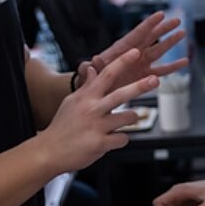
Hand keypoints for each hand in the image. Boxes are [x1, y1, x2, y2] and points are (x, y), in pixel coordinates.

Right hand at [41, 50, 159, 172]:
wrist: (49, 152)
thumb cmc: (62, 126)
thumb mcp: (71, 102)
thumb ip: (86, 86)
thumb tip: (91, 68)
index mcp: (86, 97)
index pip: (107, 74)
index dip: (122, 62)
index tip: (135, 53)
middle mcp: (92, 109)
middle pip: (121, 94)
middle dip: (141, 86)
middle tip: (155, 80)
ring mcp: (97, 127)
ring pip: (128, 117)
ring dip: (132, 118)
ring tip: (123, 120)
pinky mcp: (100, 144)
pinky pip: (123, 138)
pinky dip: (120, 139)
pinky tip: (110, 140)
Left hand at [75, 12, 187, 91]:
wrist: (93, 93)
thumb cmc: (89, 79)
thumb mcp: (87, 72)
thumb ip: (90, 67)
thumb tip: (93, 60)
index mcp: (120, 50)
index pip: (137, 34)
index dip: (148, 24)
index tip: (160, 14)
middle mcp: (133, 54)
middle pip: (151, 38)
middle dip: (164, 29)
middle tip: (177, 20)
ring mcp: (141, 65)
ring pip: (159, 51)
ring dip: (171, 42)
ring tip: (183, 33)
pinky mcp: (145, 77)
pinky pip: (162, 71)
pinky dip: (173, 67)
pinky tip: (185, 61)